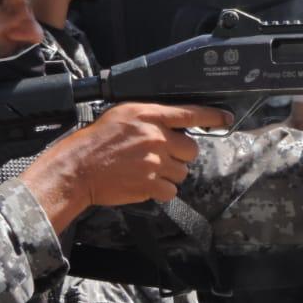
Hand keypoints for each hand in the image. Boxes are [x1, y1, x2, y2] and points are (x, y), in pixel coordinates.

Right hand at [21, 103, 232, 231]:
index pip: (190, 112)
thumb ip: (150, 117)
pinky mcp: (150, 184)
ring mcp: (154, 162)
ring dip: (170, 173)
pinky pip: (171, 190)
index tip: (225, 118)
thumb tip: (173, 123)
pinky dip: (161, 190)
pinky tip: (145, 183)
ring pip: (182, 171)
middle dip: (180, 154)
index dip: (213, 116)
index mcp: (148, 115)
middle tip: (161, 156)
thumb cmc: (95, 142)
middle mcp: (155, 136)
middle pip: (191, 149)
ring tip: (147, 170)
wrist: (76, 169)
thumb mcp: (122, 115)